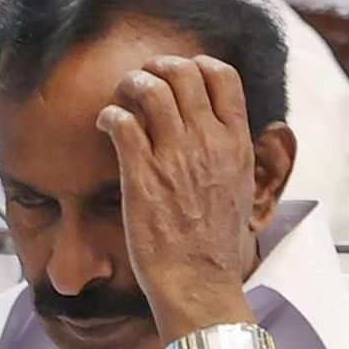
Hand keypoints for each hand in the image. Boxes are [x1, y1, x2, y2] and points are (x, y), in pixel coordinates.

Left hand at [101, 54, 265, 346]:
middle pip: (184, 73)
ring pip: (150, 89)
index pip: (223, 76)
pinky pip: (121, 122)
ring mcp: (175, 158)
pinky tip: (105, 125)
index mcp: (237, 144)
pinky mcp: (142, 176)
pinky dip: (109, 115)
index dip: (197, 65)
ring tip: (122, 99)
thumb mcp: (242, 190)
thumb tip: (224, 130)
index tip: (181, 75)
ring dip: (130, 85)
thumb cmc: (215, 244)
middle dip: (157, 68)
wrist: (200, 283)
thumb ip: (232, 153)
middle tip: (142, 81)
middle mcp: (209, 143)